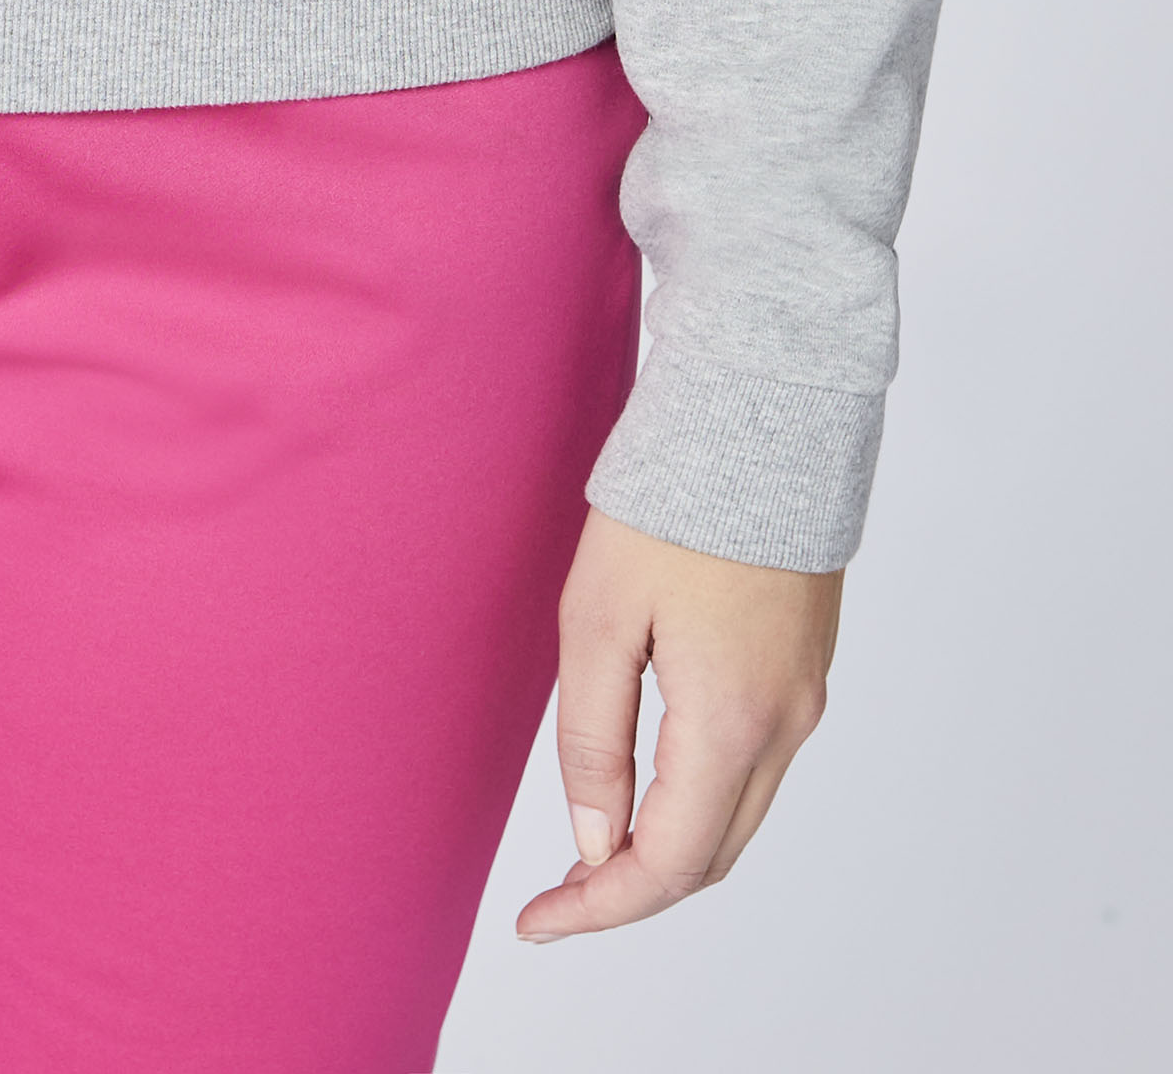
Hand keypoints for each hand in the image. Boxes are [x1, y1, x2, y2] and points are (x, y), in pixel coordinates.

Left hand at [518, 506, 840, 940]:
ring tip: (591, 847)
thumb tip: (595, 841)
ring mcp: (804, 700)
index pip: (668, 864)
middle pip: (711, 858)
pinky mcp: (805, 670)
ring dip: (669, 848)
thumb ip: (593, 740)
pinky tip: (648, 786)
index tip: (536, 922)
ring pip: (737, 818)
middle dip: (632, 888)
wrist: (760, 419)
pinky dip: (701, 802)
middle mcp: (783, 726)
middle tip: (557, 894)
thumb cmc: (670, 508)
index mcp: (729, 722)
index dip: (599, 907)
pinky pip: (754, 770)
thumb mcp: (597, 620)